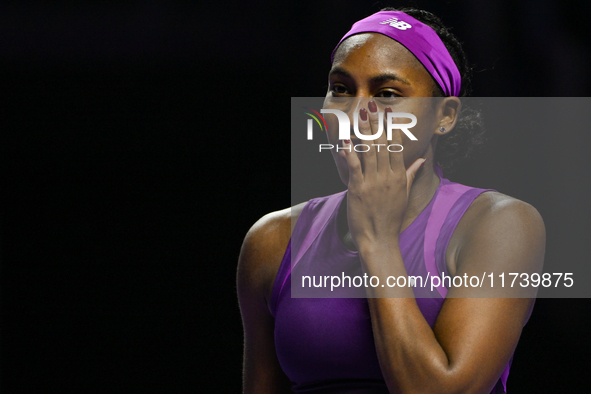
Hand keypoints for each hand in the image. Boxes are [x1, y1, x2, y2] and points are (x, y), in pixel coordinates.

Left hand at [342, 102, 425, 251]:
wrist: (380, 239)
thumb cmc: (391, 218)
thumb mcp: (404, 194)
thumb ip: (411, 175)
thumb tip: (421, 161)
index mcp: (399, 176)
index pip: (395, 146)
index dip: (391, 127)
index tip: (388, 113)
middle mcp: (387, 176)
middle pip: (381, 144)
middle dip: (376, 123)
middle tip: (372, 105)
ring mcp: (373, 182)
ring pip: (368, 151)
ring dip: (364, 131)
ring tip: (360, 115)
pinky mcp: (358, 189)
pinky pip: (354, 166)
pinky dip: (349, 152)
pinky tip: (346, 140)